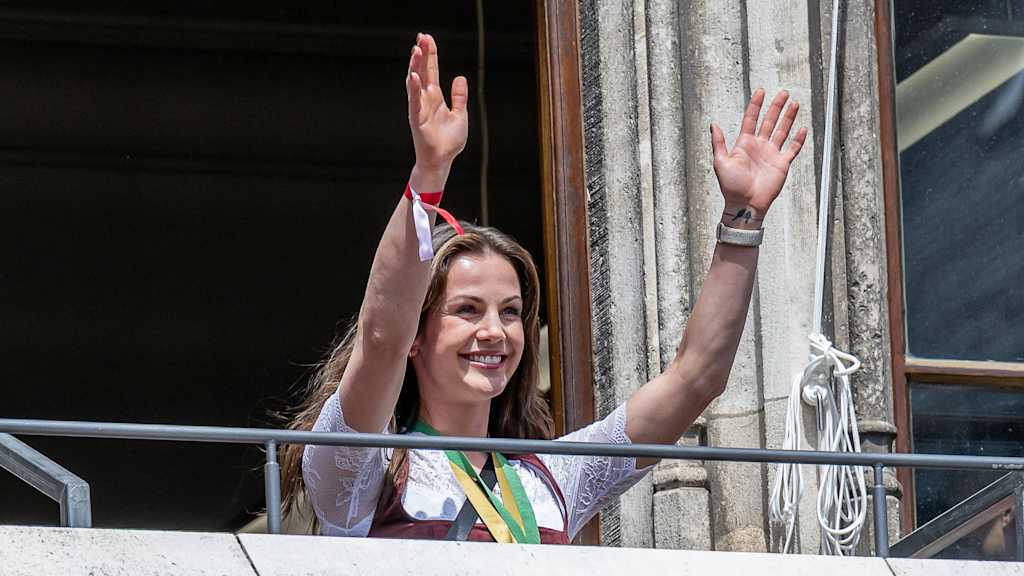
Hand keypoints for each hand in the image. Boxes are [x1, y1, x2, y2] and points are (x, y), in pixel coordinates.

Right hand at [406, 33, 468, 175]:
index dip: (430, 54)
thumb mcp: (460, 115)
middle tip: (421, 37)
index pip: (431, 71)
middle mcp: (425, 99)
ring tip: (416, 50)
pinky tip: (413, 76)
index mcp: (435, 97)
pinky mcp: (416, 118)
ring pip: (415, 82)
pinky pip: (414, 101)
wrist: (442, 160)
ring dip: (415, 66)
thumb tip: (460, 77)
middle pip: (422, 71)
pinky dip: (413, 89)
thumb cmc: (448, 141)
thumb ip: (459, 97)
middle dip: (422, 54)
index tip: (427, 38)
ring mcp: (419, 108)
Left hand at [710, 89, 806, 226]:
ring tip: (794, 103)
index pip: (751, 119)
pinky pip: (792, 149)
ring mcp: (771, 154)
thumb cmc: (731, 186)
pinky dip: (798, 139)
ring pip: (782, 131)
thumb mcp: (720, 162)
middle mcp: (759, 146)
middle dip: (776, 107)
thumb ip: (718, 143)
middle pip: (769, 121)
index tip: (760, 92)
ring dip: (788, 118)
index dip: (755, 105)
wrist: (745, 204)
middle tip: (783, 93)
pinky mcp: (781, 164)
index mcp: (744, 144)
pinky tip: (802, 128)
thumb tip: (713, 125)